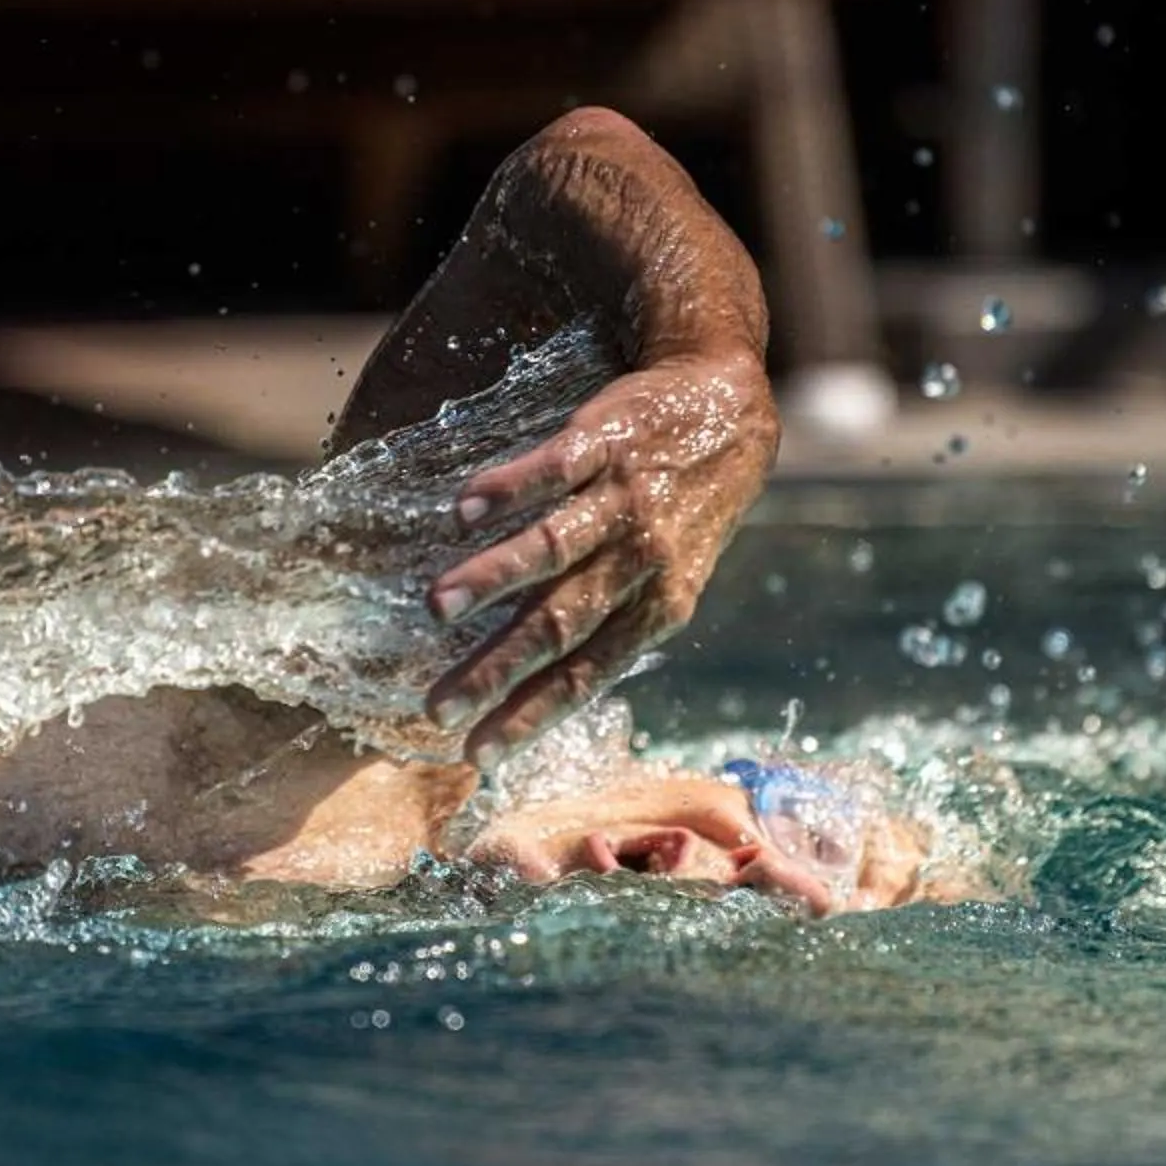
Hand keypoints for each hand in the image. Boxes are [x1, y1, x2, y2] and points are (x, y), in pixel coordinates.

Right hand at [422, 347, 778, 765]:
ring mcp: (622, 500)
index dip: (530, 716)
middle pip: (560, 623)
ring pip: (554, 548)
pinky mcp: (603, 442)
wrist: (728, 412)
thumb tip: (546, 686)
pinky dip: (509, 490)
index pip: (586, 676)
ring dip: (493, 579)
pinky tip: (464, 512)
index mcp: (656, 607)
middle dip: (497, 669)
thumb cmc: (686, 510)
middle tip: (438, 704)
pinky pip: (553, 470)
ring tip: (438, 608)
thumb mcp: (672, 578)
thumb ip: (614, 622)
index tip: (477, 753)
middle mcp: (641, 560)